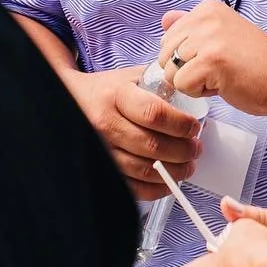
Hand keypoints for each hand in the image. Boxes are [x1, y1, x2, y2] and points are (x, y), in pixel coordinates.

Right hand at [61, 63, 202, 202]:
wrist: (70, 99)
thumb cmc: (107, 90)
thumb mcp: (133, 77)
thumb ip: (161, 85)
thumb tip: (194, 100)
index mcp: (117, 96)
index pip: (155, 114)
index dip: (180, 125)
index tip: (194, 128)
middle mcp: (105, 123)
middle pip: (152, 145)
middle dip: (183, 151)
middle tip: (196, 149)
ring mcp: (101, 149)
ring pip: (144, 170)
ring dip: (173, 172)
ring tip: (187, 166)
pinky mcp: (100, 168)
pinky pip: (131, 187)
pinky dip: (155, 189)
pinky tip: (167, 181)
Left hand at [159, 1, 266, 117]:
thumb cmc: (255, 62)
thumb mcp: (221, 35)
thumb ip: (191, 27)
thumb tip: (165, 19)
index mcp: (207, 9)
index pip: (168, 38)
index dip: (187, 57)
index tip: (215, 58)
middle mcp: (205, 18)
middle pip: (166, 55)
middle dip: (186, 70)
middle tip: (217, 69)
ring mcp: (208, 38)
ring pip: (171, 72)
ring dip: (193, 82)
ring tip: (220, 76)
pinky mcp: (210, 60)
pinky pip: (182, 84)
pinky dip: (199, 92)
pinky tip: (221, 85)